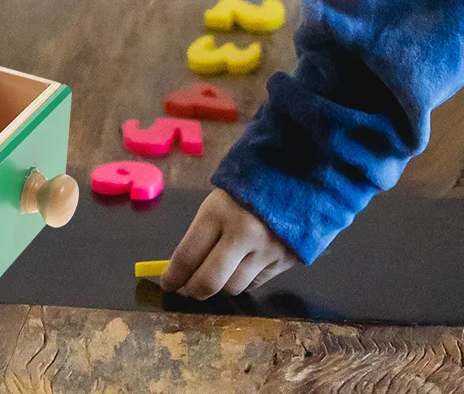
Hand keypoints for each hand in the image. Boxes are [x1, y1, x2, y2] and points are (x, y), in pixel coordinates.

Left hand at [161, 188, 297, 298]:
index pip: (187, 256)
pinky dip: (243, 281)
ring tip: (216, 276)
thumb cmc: (248, 184)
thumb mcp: (218, 200)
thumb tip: (183, 268)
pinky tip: (239, 269)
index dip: (173, 276)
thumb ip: (203, 233)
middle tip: (187, 289)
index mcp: (219, 212)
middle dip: (193, 290)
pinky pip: (255, 284)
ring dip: (220, 287)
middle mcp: (242, 234)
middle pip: (209, 282)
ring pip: (233, 288)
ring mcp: (266, 250)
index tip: (167, 282)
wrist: (296, 173)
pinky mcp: (285, 260)